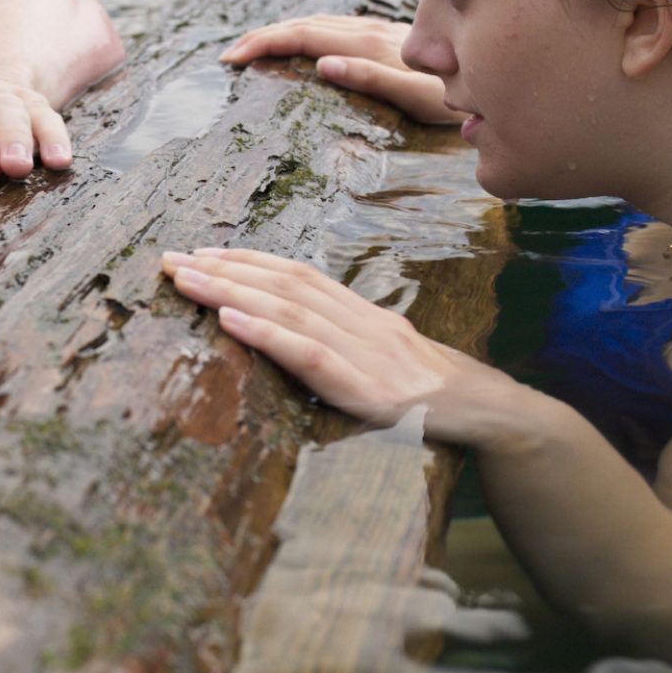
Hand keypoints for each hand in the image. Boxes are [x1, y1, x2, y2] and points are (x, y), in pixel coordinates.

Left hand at [159, 247, 511, 441]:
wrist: (498, 420)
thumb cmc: (439, 400)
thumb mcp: (390, 366)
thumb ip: (349, 352)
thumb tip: (300, 346)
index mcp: (365, 317)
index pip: (298, 276)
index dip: (249, 261)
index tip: (204, 252)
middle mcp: (363, 324)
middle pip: (284, 283)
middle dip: (225, 269)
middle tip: (172, 260)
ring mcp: (366, 353)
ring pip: (289, 310)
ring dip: (232, 291)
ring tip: (188, 280)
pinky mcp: (368, 390)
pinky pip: (310, 355)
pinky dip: (268, 333)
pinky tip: (231, 320)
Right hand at [218, 15, 463, 124]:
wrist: (490, 71)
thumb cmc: (455, 95)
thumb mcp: (416, 94)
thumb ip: (370, 77)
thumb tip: (321, 65)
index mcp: (366, 44)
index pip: (303, 38)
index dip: (265, 44)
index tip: (233, 58)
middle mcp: (367, 31)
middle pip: (304, 25)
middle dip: (263, 37)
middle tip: (229, 55)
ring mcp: (375, 31)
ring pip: (317, 24)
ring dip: (282, 32)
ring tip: (255, 47)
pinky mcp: (383, 37)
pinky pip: (333, 29)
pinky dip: (306, 34)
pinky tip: (304, 45)